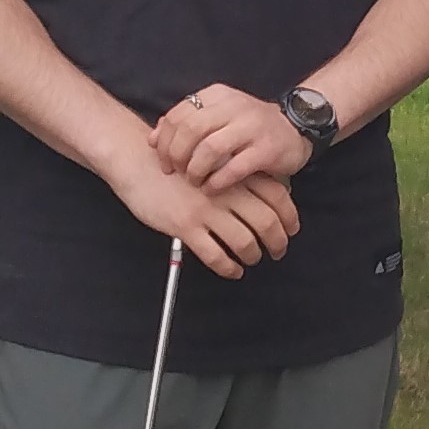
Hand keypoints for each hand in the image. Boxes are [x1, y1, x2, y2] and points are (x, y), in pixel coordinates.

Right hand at [104, 141, 297, 278]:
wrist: (137, 159)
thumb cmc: (173, 161)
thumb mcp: (211, 160)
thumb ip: (234, 176)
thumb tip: (260, 198)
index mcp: (233, 173)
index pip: (277, 195)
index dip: (289, 216)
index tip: (291, 229)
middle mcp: (224, 191)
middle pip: (266, 221)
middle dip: (278, 242)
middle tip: (277, 251)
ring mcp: (205, 209)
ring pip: (244, 241)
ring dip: (253, 256)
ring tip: (251, 259)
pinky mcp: (185, 226)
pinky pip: (215, 255)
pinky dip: (228, 267)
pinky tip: (231, 269)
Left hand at [150, 83, 314, 191]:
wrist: (296, 126)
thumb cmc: (250, 126)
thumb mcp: (219, 116)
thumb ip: (187, 123)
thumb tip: (153, 139)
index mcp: (218, 95)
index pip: (178, 114)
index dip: (164, 140)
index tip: (163, 161)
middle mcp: (235, 106)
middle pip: (190, 130)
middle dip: (177, 155)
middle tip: (176, 173)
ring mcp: (253, 127)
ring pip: (210, 148)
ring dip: (195, 169)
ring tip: (194, 181)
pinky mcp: (267, 149)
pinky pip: (234, 167)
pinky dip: (217, 181)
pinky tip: (212, 189)